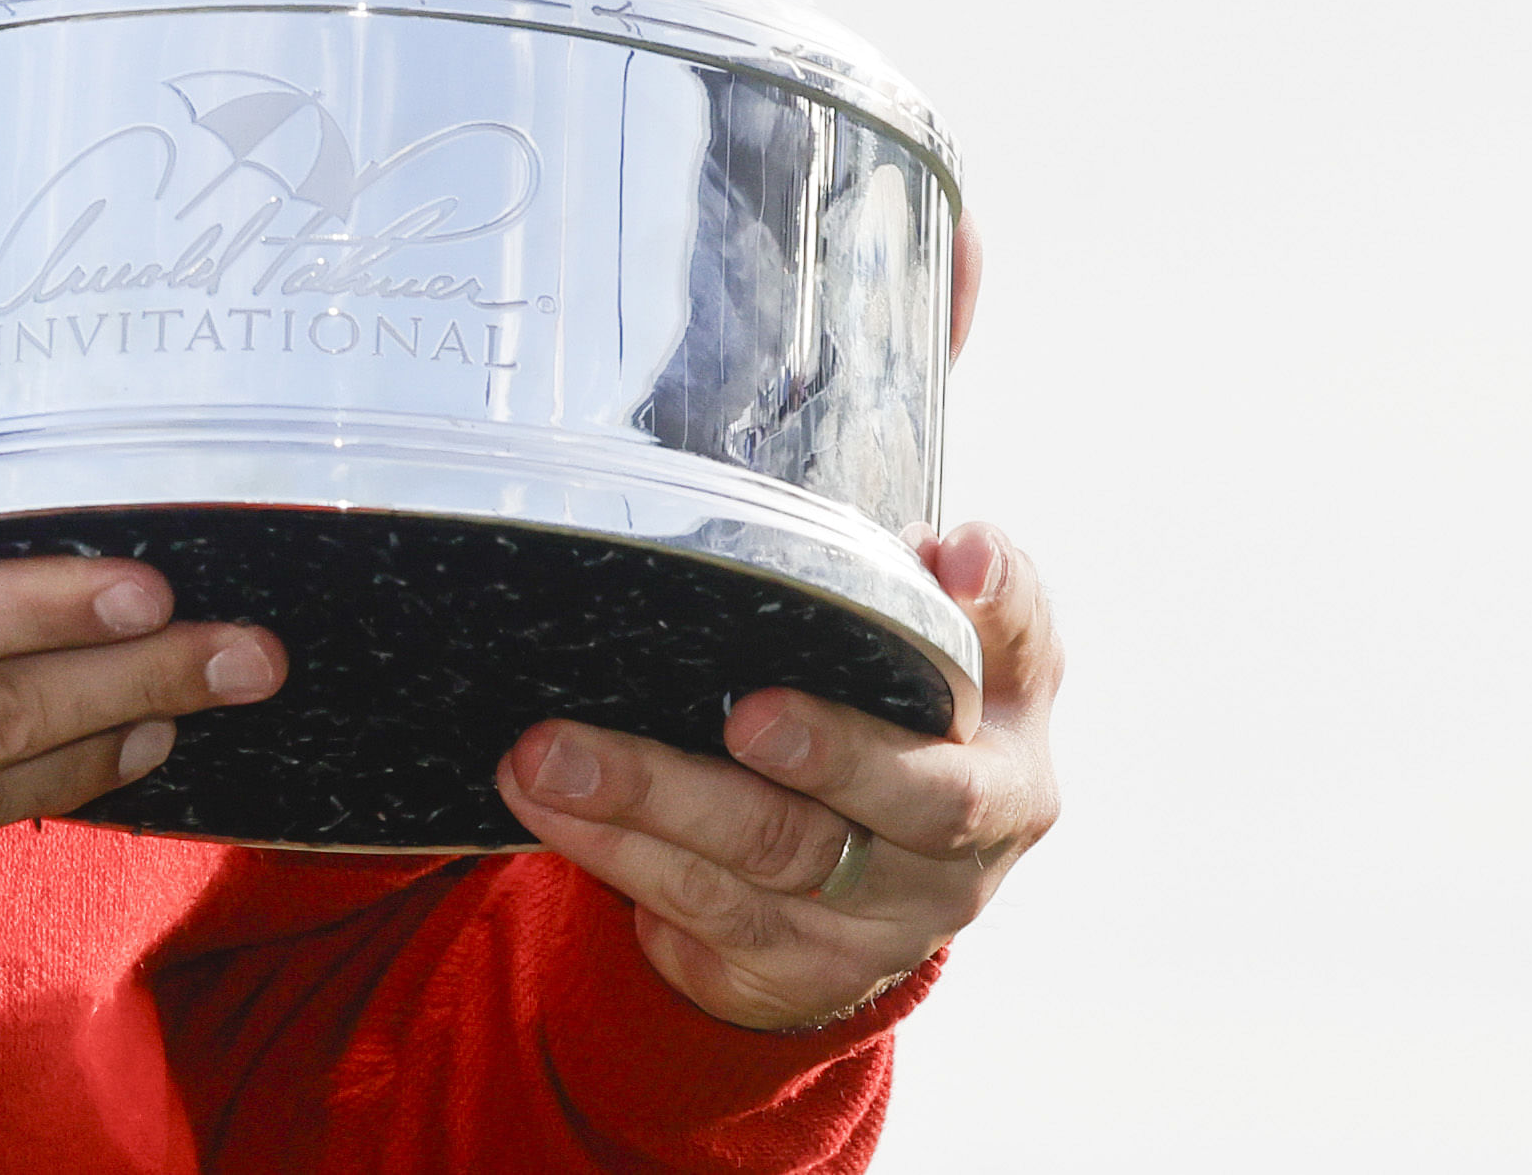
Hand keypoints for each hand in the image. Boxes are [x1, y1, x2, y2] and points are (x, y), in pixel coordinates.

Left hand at [491, 522, 1062, 1030]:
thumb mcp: (996, 664)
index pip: (936, 790)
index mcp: (1003, 799)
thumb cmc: (942, 723)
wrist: (921, 865)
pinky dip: (606, 858)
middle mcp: (934, 890)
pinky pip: (682, 922)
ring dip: (612, 816)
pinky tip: (543, 809)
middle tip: (570, 743)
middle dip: (678, 795)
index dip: (843, 754)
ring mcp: (853, 945)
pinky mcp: (779, 976)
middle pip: (798, 844)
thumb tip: (965, 555)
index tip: (749, 713)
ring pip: (717, 884)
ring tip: (529, 759)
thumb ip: (993, 603)